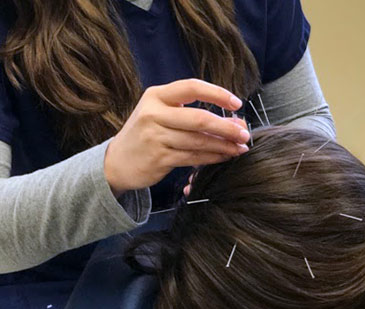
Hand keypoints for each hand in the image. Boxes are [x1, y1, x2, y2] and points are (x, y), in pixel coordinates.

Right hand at [104, 78, 248, 195]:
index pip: (191, 87)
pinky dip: (212, 157)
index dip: (217, 94)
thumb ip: (190, 114)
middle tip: (245, 134)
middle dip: (227, 127)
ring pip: (199, 141)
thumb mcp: (159, 114)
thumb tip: (233, 119)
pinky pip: (193, 157)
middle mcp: (153, 114)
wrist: (117, 161)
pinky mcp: (159, 158)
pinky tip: (224, 157)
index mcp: (156, 96)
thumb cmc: (145, 134)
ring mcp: (155, 137)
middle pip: (199, 118)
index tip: (237, 103)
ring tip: (240, 148)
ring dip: (223, 146)